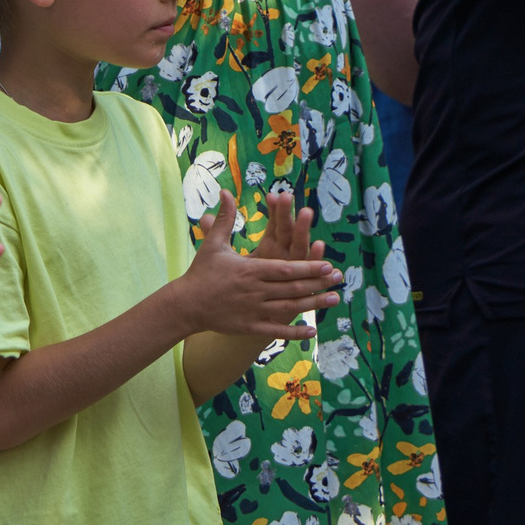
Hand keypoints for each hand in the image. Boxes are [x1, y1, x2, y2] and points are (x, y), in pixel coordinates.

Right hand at [173, 190, 342, 341]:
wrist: (186, 304)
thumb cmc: (201, 271)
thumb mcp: (214, 244)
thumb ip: (225, 219)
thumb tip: (227, 192)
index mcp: (249, 270)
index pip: (284, 269)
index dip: (307, 267)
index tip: (327, 264)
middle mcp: (254, 291)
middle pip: (292, 288)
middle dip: (318, 283)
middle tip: (338, 278)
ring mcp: (254, 311)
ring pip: (289, 307)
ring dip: (313, 304)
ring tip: (334, 298)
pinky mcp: (250, 327)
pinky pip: (277, 331)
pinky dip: (295, 332)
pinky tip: (312, 330)